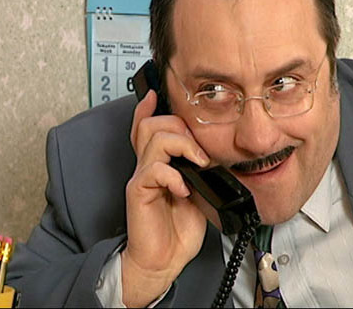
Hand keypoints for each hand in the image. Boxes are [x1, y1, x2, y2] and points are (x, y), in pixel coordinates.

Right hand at [121, 90, 208, 306]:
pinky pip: (153, 170)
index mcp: (160, 163)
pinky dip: (173, 176)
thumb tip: (214, 153)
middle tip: (199, 151)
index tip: (154, 93)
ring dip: (182, 146)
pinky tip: (184, 190)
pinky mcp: (138, 192)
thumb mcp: (197, 190)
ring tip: (197, 165)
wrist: (163, 259)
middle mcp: (147, 165)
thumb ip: (199, 169)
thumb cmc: (179, 228)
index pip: (147, 127)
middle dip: (180, 127)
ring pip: (154, 139)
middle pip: (152, 125)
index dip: (147, 108)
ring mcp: (142, 178)